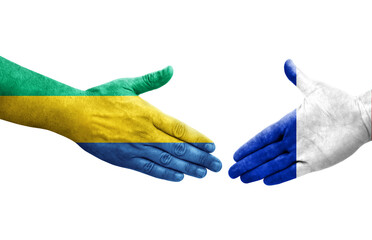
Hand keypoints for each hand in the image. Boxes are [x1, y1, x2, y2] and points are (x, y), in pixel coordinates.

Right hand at [72, 67, 221, 180]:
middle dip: (200, 157)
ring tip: (203, 174)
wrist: (74, 114)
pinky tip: (178, 177)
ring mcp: (135, 147)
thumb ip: (152, 80)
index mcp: (149, 114)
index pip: (180, 129)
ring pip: (167, 160)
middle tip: (216, 165)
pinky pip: (148, 168)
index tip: (212, 146)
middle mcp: (145, 132)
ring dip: (187, 167)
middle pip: (178, 147)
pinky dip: (165, 174)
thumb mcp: (127, 84)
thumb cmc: (100, 97)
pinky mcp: (124, 159)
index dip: (198, 139)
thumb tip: (171, 69)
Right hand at [228, 60, 370, 184]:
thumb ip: (299, 78)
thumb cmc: (339, 103)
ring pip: (274, 164)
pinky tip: (266, 181)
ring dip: (258, 171)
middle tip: (230, 172)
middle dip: (247, 163)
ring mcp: (303, 152)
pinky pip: (293, 171)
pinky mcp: (315, 162)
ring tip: (242, 179)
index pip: (263, 137)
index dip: (249, 146)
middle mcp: (293, 140)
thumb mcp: (316, 89)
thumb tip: (287, 63)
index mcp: (289, 123)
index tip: (235, 154)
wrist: (361, 117)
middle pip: (264, 154)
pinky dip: (280, 176)